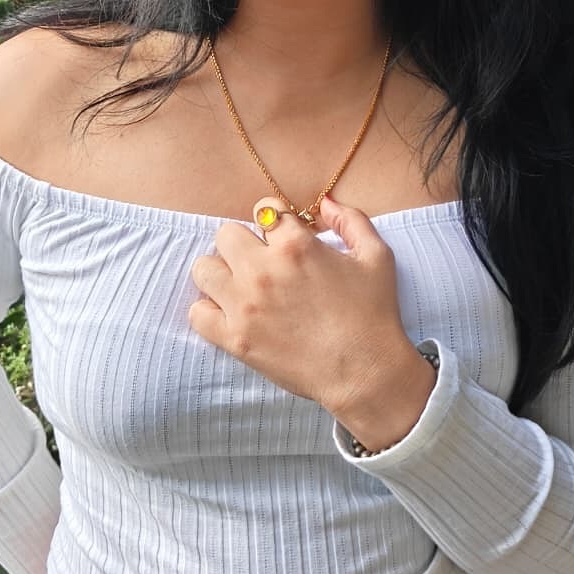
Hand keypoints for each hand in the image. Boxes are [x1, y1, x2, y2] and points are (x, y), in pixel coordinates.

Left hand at [188, 195, 424, 427]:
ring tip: (239, 285)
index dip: (274, 220)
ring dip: (220, 273)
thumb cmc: (374, 314)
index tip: (280, 235)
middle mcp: (263, 270)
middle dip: (243, 243)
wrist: (365, 372)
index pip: (265, 209)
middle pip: (225, 234)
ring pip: (203, 269)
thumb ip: (350, 219)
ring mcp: (244, 305)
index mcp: (296, 245)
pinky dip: (209, 311)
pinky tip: (230, 313)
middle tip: (260, 262)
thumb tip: (324, 201)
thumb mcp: (376, 256)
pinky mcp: (235, 339)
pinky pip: (197, 313)